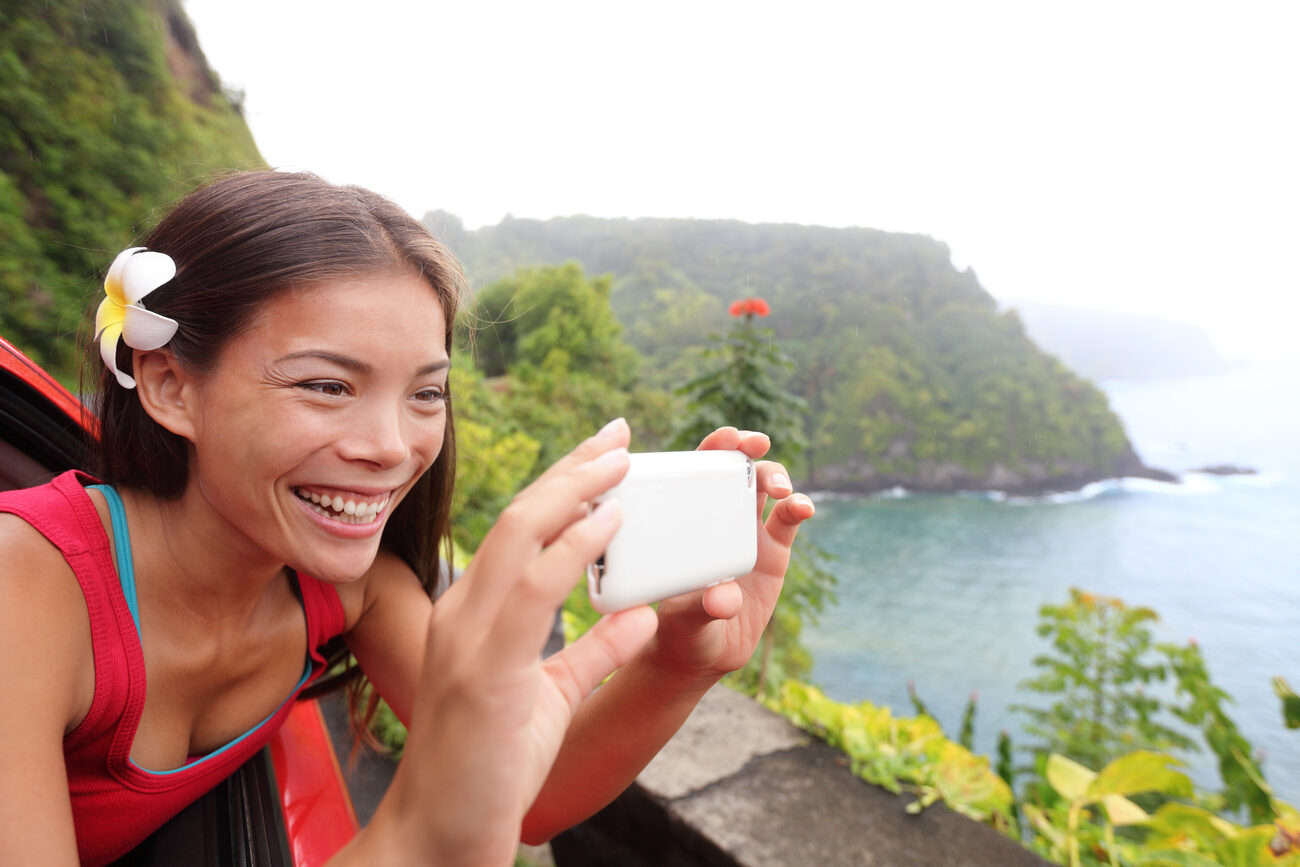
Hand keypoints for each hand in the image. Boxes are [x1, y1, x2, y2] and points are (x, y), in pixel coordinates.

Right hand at [387, 419, 657, 864]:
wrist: (440, 834)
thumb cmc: (489, 769)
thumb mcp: (550, 697)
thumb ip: (592, 652)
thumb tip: (639, 614)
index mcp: (473, 614)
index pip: (519, 530)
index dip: (562, 484)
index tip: (603, 453)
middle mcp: (463, 612)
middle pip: (520, 515)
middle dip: (572, 467)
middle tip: (618, 432)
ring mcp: (468, 636)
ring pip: (520, 534)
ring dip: (575, 489)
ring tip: (621, 460)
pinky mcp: (484, 669)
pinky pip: (534, 590)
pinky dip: (573, 547)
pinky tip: (610, 522)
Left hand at [649, 427, 814, 680]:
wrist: (701, 652)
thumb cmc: (677, 629)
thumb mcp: (680, 621)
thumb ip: (699, 608)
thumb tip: (723, 599)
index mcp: (686, 519)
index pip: (696, 469)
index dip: (714, 446)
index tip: (729, 438)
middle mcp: (716, 516)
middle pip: (735, 467)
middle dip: (748, 450)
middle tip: (756, 447)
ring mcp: (747, 531)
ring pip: (766, 487)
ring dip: (776, 476)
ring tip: (782, 492)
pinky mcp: (773, 552)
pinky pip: (788, 520)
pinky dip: (799, 506)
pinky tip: (804, 506)